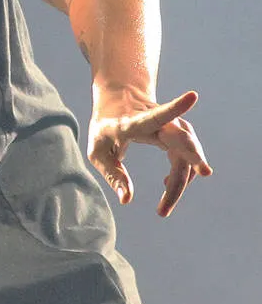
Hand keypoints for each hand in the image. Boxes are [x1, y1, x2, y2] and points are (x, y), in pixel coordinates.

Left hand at [87, 90, 212, 216]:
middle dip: (194, 154)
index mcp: (133, 122)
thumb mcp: (98, 151)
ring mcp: (171, 125)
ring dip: (182, 180)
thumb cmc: (105, 129)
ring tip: (163, 207)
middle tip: (205, 172)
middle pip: (180, 137)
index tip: (193, 97)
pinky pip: (186, 156)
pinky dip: (181, 174)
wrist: (119, 102)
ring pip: (187, 151)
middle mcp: (157, 121)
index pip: (155, 115)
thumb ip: (112, 174)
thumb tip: (127, 200)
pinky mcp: (179, 133)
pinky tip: (166, 184)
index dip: (174, 108)